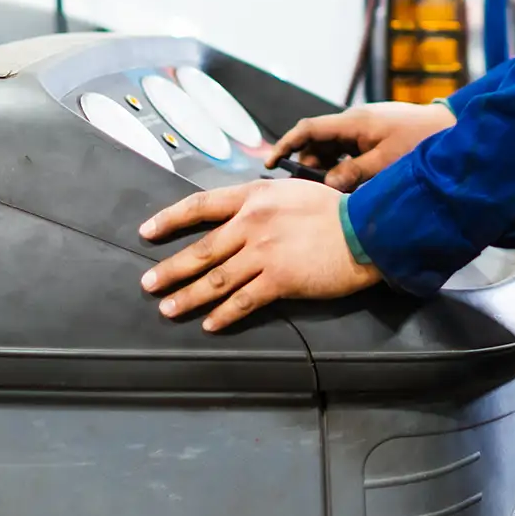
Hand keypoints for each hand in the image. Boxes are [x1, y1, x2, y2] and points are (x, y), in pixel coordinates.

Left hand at [139, 179, 382, 330]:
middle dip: (170, 269)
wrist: (366, 230)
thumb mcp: (293, 191)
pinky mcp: (279, 280)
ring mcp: (264, 252)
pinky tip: (209, 324)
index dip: (169, 219)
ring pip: (215, 279)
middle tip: (148, 283)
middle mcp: (253, 223)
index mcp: (254, 197)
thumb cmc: (336, 210)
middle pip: (201, 249)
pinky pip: (243, 301)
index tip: (148, 231)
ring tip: (167, 309)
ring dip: (188, 296)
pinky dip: (223, 315)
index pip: (200, 205)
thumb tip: (241, 215)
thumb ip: (264, 202)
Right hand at [265, 101, 455, 190]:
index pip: (308, 129)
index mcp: (353, 123)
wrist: (451, 127)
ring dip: (328, 168)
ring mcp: (365, 129)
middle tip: (309, 190)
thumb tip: (327, 186)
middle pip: (318, 142)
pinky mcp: (376, 137)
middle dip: (309, 164)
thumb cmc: (420, 141)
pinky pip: (349, 152)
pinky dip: (344, 167)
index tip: (270, 162)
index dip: (285, 144)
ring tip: (331, 191)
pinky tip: (350, 185)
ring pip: (334, 149)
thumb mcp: (385, 162)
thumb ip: (354, 174)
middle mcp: (355, 123)